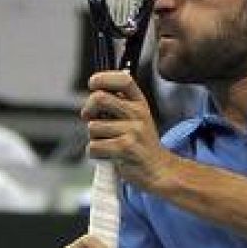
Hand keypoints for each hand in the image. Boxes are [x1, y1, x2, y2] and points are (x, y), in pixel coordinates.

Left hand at [83, 70, 173, 191]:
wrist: (158, 169)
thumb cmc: (141, 143)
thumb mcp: (136, 118)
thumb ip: (118, 104)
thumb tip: (92, 96)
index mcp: (140, 103)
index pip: (123, 80)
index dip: (103, 78)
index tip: (93, 84)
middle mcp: (138, 113)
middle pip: (100, 98)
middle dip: (88, 109)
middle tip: (88, 117)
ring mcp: (133, 131)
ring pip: (93, 127)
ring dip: (93, 138)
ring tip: (107, 143)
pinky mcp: (126, 148)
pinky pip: (94, 146)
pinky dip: (94, 153)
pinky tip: (108, 155)